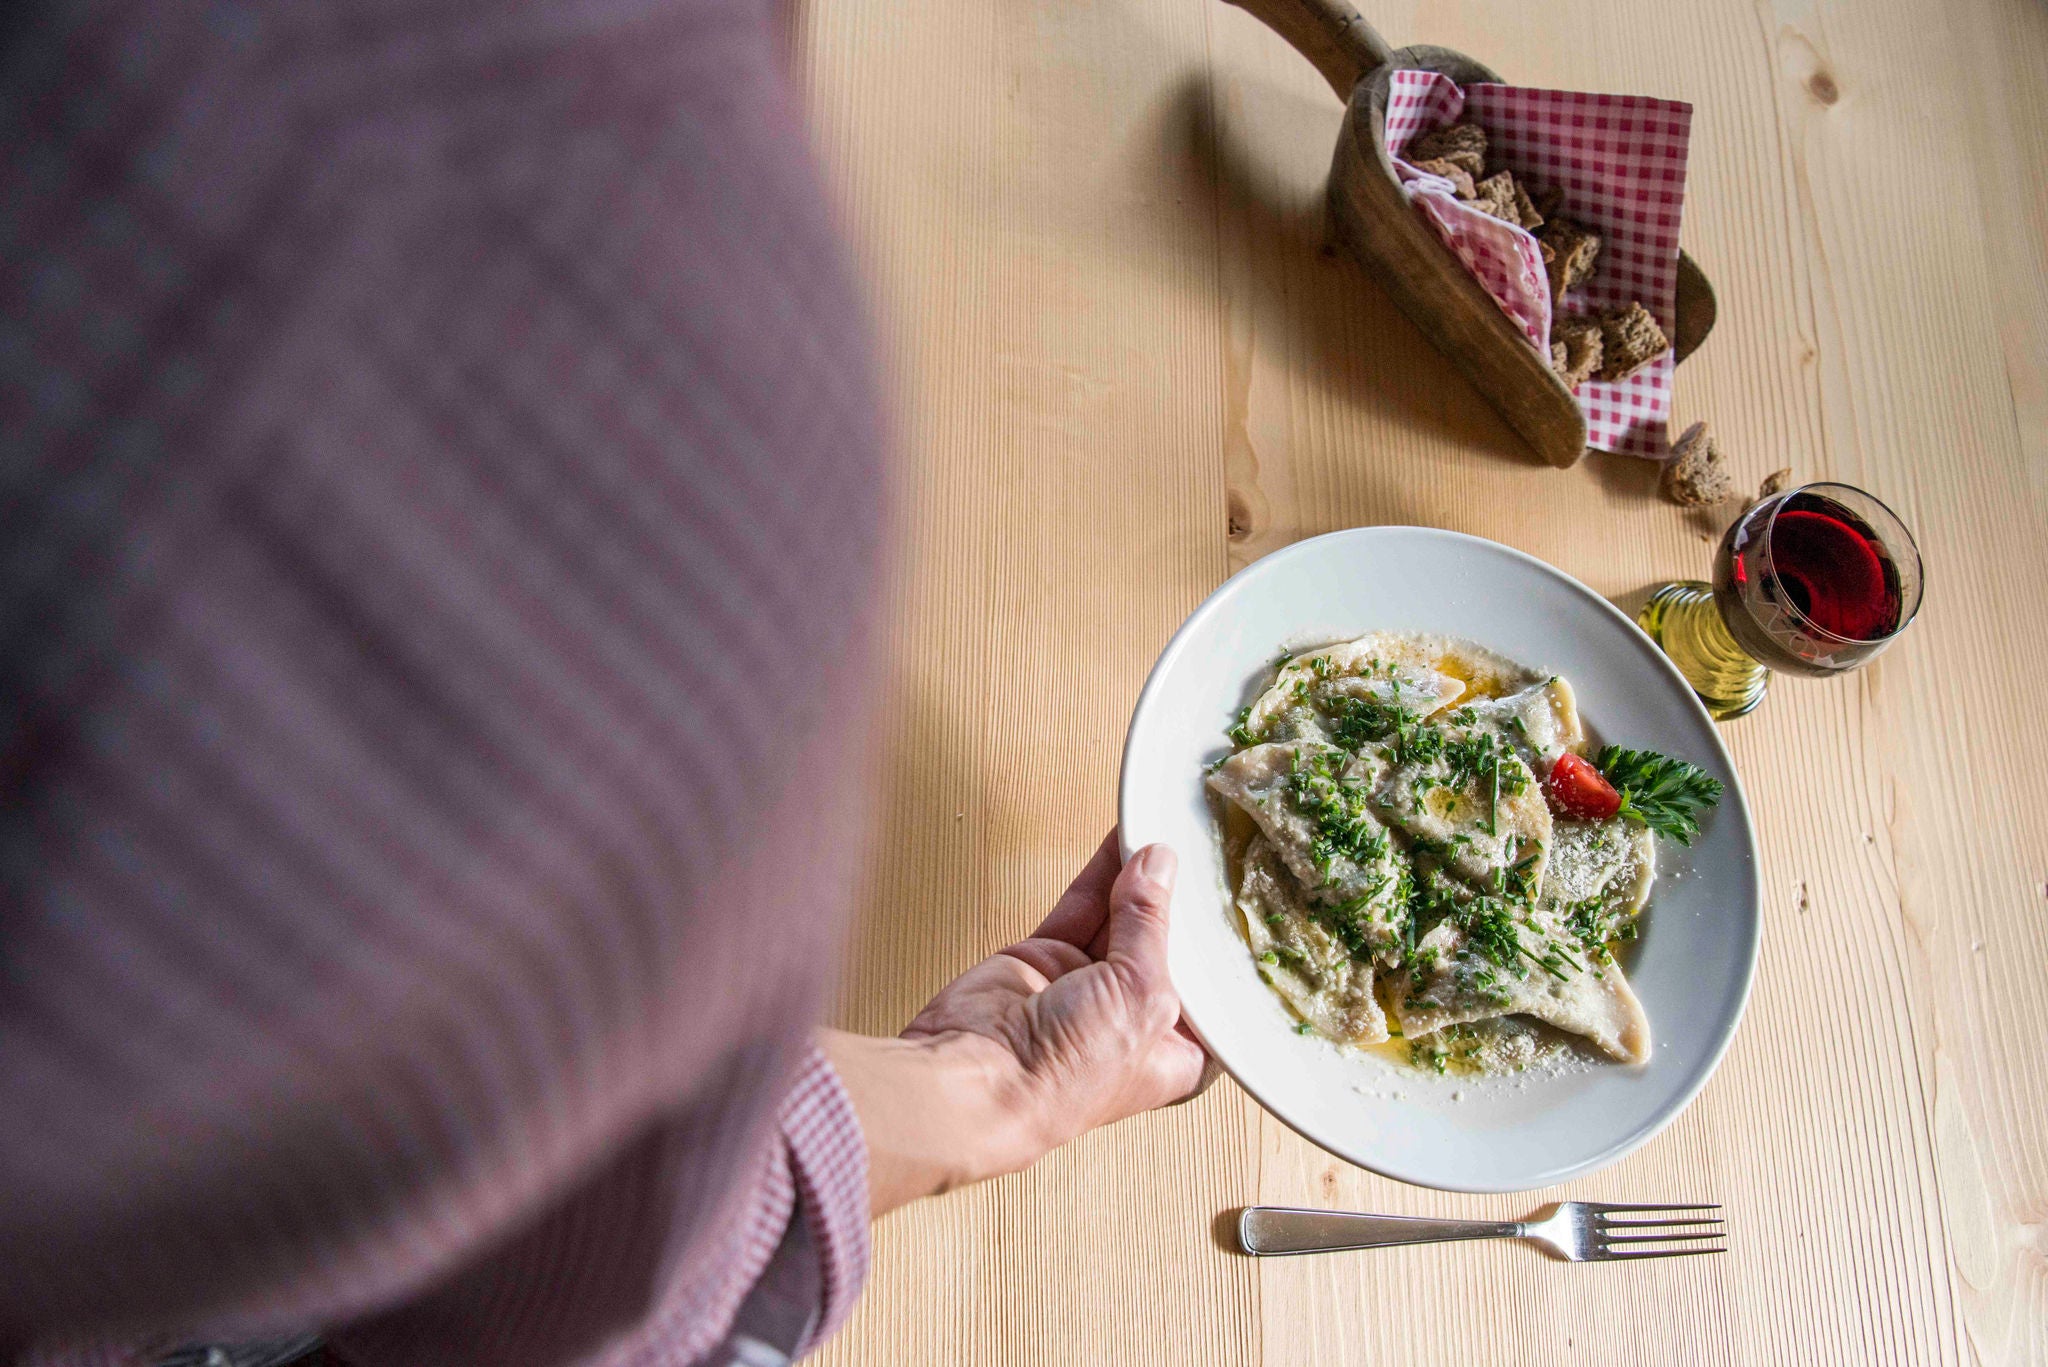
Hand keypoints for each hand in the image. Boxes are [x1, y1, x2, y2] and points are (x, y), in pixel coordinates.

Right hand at [823, 831, 1210, 1216]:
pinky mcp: (1048, 958)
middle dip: (1181, 900)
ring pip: (1122, 916)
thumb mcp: (1140, 994)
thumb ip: (1149, 923)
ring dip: (1139, 876)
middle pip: (1168, 944)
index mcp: (1177, 1052)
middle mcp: (1135, 1020)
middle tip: (1202, 850)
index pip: (1212, 986)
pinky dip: (1100, 872)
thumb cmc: (1069, 1075)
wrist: (978, 1078)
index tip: (1239, 891)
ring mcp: (1088, 987)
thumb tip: (1158, 867)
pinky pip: (1082, 905)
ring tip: (1160, 830)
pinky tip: (1123, 840)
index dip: (1222, 940)